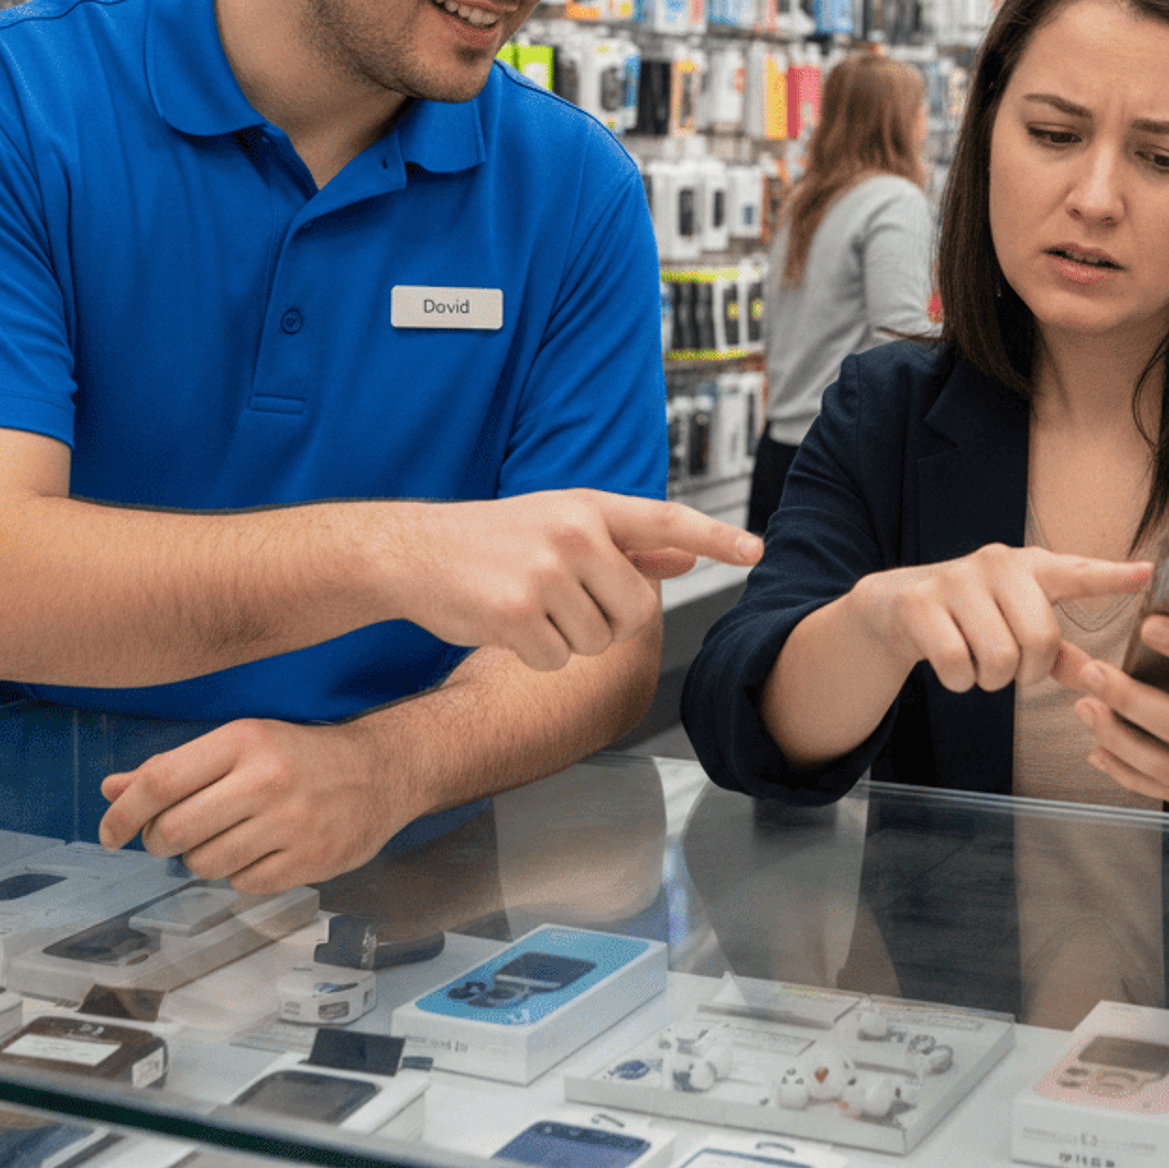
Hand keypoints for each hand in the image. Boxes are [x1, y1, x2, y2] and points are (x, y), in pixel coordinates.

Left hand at [99, 718, 399, 891]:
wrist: (382, 769)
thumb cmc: (301, 755)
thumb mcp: (241, 743)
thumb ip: (176, 766)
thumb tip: (114, 790)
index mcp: (244, 740)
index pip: (160, 781)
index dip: (123, 813)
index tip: (111, 832)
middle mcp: (266, 778)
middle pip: (173, 831)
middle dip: (161, 840)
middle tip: (174, 834)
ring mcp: (290, 822)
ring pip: (203, 864)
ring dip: (203, 857)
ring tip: (230, 836)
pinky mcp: (309, 859)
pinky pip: (241, 884)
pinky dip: (241, 873)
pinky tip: (262, 849)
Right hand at [386, 491, 760, 672]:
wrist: (413, 552)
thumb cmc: (494, 540)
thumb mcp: (562, 526)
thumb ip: (628, 545)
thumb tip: (686, 556)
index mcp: (588, 507)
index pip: (665, 520)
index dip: (714, 537)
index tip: (755, 551)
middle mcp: (573, 532)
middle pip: (636, 610)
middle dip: (608, 621)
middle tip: (564, 601)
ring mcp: (545, 571)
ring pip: (597, 640)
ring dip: (566, 637)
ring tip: (528, 604)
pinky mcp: (516, 611)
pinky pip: (556, 660)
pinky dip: (533, 655)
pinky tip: (506, 624)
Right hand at [850, 546, 1151, 693]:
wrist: (895, 606)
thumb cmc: (971, 616)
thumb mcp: (1014, 623)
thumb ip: (1057, 651)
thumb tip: (1097, 677)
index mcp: (1030, 568)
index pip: (1078, 573)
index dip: (1113, 576)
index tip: (1147, 573)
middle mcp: (997, 564)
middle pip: (1041, 639)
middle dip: (1027, 671)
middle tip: (1009, 666)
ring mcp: (956, 579)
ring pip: (998, 658)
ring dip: (990, 680)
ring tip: (977, 662)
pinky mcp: (921, 602)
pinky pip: (956, 665)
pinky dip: (958, 681)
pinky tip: (951, 665)